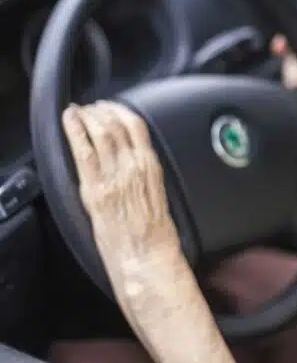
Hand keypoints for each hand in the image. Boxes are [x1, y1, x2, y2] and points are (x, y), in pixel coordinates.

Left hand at [61, 101, 179, 265]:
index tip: (111, 106)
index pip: (136, 126)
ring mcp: (113, 176)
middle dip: (101, 111)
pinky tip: (70, 120)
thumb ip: (145, 174)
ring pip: (100, 133)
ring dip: (88, 117)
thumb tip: (133, 161)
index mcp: (151, 166)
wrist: (147, 256)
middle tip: (92, 107)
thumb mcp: (159, 194)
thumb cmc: (157, 233)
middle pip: (116, 125)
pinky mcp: (95, 190)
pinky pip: (84, 152)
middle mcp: (133, 166)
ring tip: (80, 111)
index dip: (120, 110)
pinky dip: (75, 132)